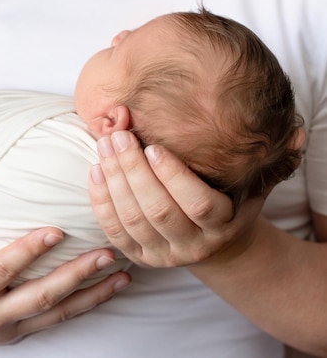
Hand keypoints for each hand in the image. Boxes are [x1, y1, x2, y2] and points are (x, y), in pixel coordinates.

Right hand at [0, 204, 130, 354]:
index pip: (1, 271)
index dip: (28, 252)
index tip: (56, 231)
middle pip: (40, 297)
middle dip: (75, 276)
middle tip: (106, 253)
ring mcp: (6, 328)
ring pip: (56, 313)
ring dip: (90, 294)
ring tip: (122, 274)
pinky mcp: (17, 331)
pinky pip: (55, 320)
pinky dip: (84, 306)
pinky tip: (108, 290)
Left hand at [89, 130, 263, 267]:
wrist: (213, 245)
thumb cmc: (229, 204)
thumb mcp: (251, 186)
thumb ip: (267, 162)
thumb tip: (295, 133)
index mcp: (221, 226)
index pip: (198, 204)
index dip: (174, 176)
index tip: (154, 146)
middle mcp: (192, 246)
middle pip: (157, 209)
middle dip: (133, 170)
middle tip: (118, 136)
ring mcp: (162, 254)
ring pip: (132, 219)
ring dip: (113, 180)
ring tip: (104, 145)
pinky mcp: (138, 257)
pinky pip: (114, 231)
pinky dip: (100, 202)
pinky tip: (95, 172)